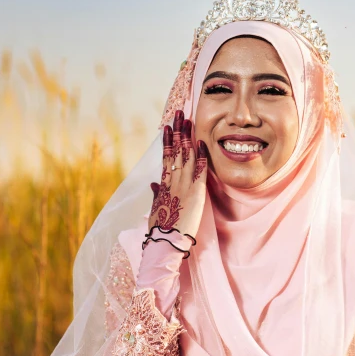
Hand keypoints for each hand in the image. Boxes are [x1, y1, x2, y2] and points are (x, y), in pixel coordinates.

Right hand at [148, 110, 207, 238]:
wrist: (166, 241)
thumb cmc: (161, 228)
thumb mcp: (155, 208)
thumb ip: (156, 193)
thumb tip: (153, 183)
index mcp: (163, 184)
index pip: (166, 157)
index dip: (168, 140)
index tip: (168, 127)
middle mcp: (173, 181)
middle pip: (176, 151)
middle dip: (178, 131)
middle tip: (180, 114)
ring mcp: (184, 185)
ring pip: (186, 156)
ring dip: (188, 137)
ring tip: (188, 121)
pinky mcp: (196, 192)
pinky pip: (199, 170)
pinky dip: (201, 155)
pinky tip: (202, 142)